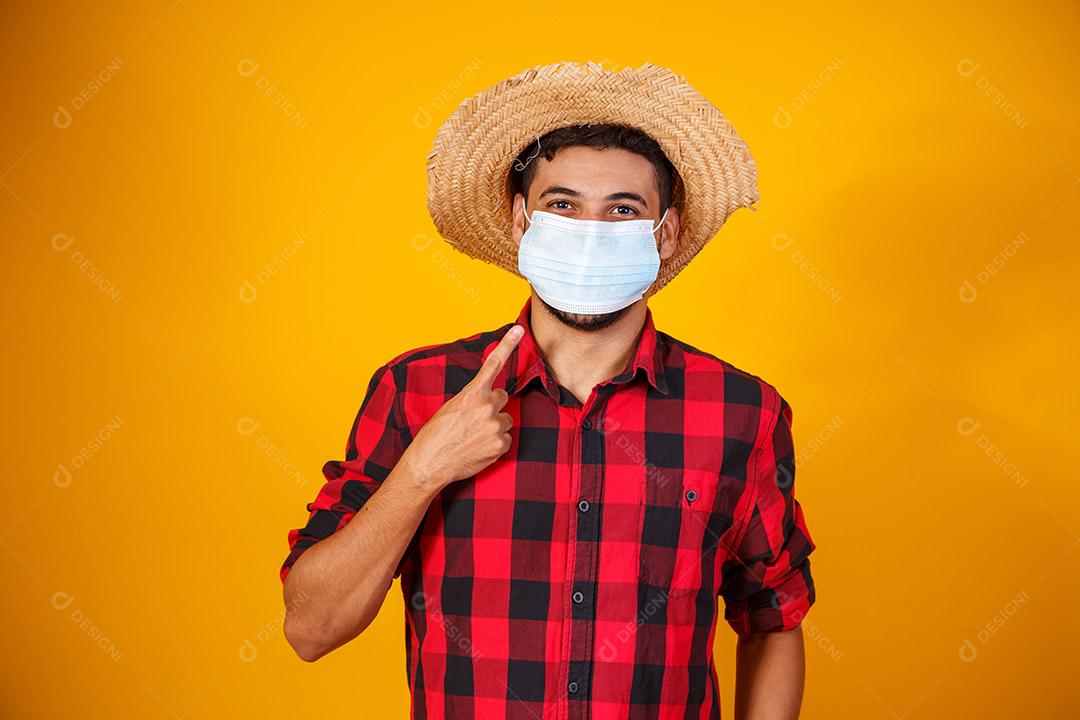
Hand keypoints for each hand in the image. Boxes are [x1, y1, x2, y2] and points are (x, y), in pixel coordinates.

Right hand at [401, 324, 523, 491]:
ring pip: (505, 419)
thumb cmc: (436, 435)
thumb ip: (472, 398)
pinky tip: (479, 448)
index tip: (519, 330)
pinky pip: (506, 439)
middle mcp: (487, 406)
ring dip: (494, 425)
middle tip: (475, 419)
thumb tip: (488, 399)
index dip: (508, 344)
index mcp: (472, 393)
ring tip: (474, 436)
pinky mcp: (501, 444)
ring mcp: (496, 426)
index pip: (493, 364)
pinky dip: (495, 443)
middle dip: (492, 405)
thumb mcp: (451, 407)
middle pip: (502, 397)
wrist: (430, 463)